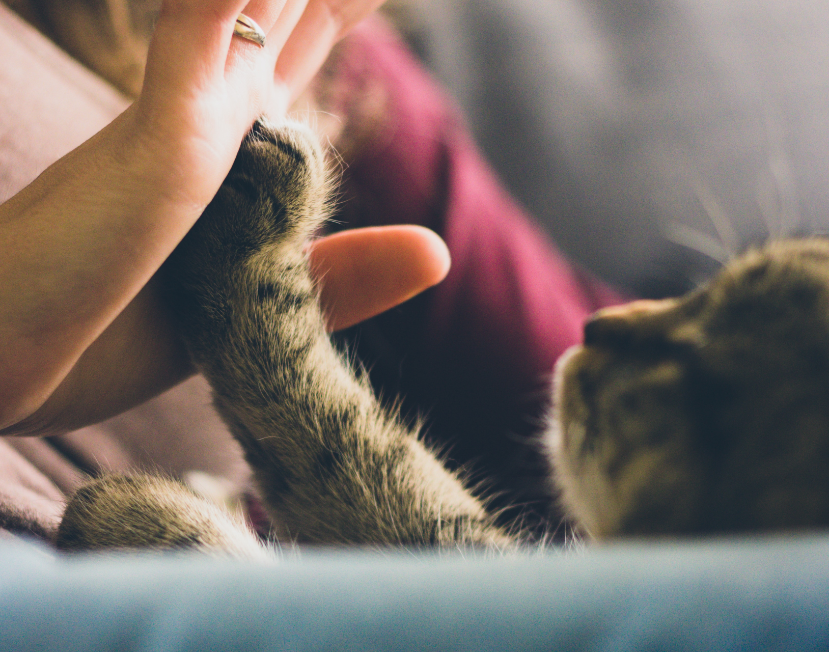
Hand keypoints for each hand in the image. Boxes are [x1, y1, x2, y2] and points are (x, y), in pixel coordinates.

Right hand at [0, 0, 444, 432]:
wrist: (6, 367)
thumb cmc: (110, 337)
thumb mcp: (259, 308)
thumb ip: (344, 275)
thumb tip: (439, 252)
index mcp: (239, 137)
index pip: (310, 28)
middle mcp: (218, 105)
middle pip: (297, 0)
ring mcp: (189, 115)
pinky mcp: (159, 142)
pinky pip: (205, 33)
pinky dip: (231, 0)